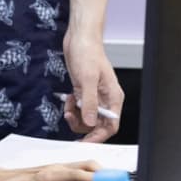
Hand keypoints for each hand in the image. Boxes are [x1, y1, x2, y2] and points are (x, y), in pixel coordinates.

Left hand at [0, 161, 100, 180]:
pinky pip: (79, 174)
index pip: (74, 176)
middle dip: (106, 174)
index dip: (93, 180)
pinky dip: (95, 177)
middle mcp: (53, 171)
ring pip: (85, 168)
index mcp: (44, 176)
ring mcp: (55, 172)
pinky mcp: (56, 177)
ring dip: (104, 175)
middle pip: (85, 167)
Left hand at [64, 26, 123, 142]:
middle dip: (82, 125)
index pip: (110, 126)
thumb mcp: (87, 78)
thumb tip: (89, 122)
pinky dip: (71, 108)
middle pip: (97, 125)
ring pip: (86, 119)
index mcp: (113, 98)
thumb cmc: (87, 53)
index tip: (84, 142)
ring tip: (67, 105)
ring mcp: (95, 97)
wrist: (79, 38)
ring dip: (75, 116)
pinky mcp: (84, 93)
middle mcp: (105, 100)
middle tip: (69, 118)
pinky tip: (67, 98)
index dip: (98, 137)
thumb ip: (89, 101)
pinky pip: (79, 109)